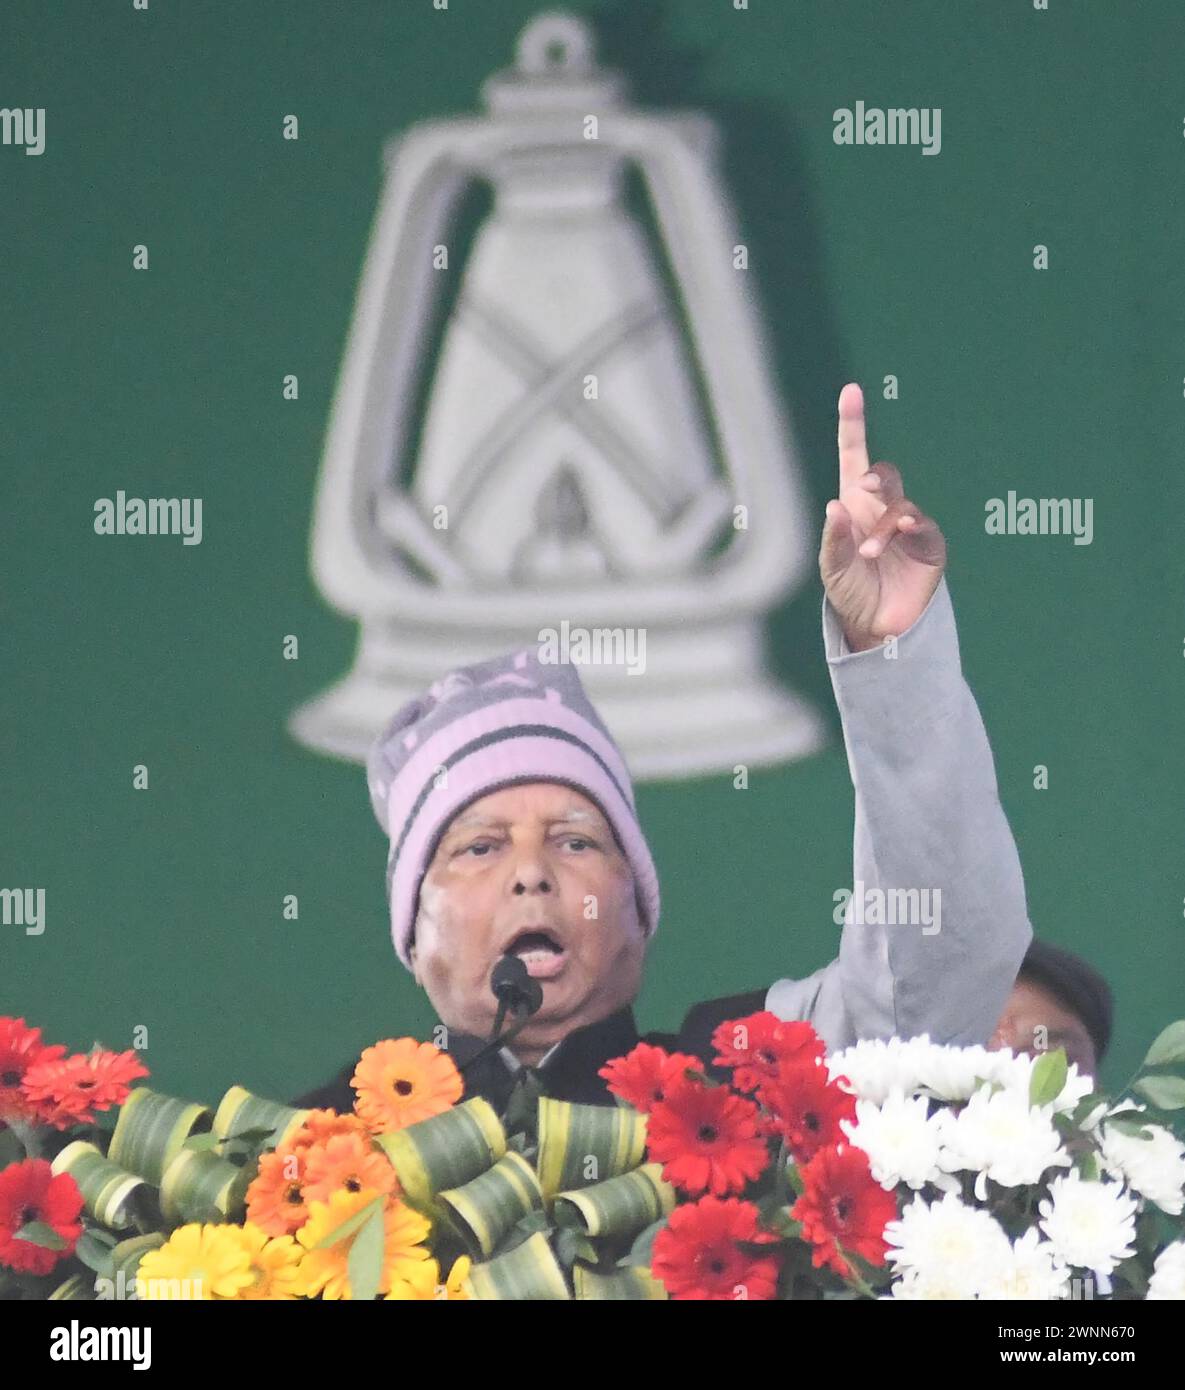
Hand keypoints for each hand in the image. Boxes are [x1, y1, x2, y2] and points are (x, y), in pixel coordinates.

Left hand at [818, 383, 946, 651]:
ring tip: (869, 554)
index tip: (851, 390)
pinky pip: (924, 527)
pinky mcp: (929, 546)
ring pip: (901, 506)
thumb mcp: (832, 568)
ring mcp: (908, 526)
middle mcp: (882, 510)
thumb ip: (833, 540)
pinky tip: (902, 532)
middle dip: (877, 477)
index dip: (854, 424)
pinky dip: (911, 527)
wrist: (877, 627)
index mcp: (854, 506)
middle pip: (885, 475)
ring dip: (884, 527)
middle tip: (863, 488)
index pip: (855, 457)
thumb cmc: (851, 592)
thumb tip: (836, 505)